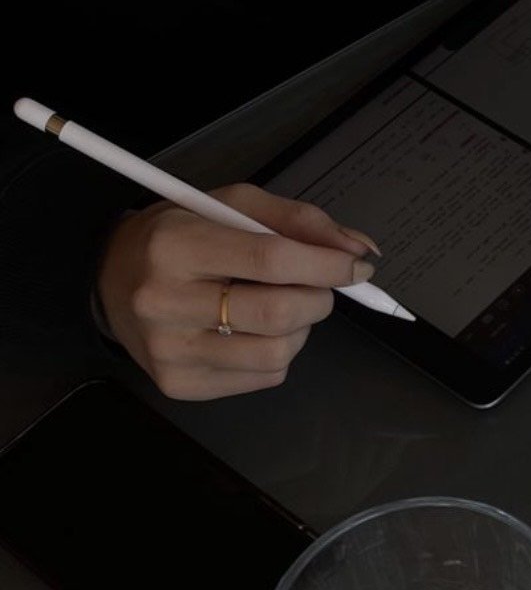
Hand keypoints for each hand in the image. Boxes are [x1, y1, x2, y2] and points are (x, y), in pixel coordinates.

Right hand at [96, 184, 379, 400]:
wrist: (112, 278)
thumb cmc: (179, 235)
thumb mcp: (231, 205)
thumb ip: (298, 221)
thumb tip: (360, 251)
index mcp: (176, 245)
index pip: (271, 260)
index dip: (327, 265)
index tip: (357, 267)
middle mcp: (164, 302)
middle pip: (278, 313)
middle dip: (319, 298)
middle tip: (319, 286)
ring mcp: (169, 351)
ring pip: (277, 353)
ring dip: (300, 329)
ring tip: (280, 306)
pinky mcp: (179, 384)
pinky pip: (264, 377)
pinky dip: (278, 352)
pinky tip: (253, 330)